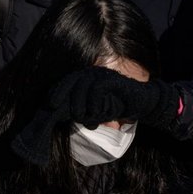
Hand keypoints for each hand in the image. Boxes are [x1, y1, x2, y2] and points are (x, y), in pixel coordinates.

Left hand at [11, 67, 177, 165]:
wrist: (143, 102)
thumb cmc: (118, 106)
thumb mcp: (98, 108)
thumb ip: (84, 109)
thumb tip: (68, 117)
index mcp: (86, 78)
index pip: (66, 81)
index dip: (57, 91)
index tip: (50, 104)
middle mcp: (92, 73)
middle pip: (71, 82)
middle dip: (65, 97)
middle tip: (68, 113)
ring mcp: (102, 74)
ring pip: (82, 87)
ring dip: (83, 106)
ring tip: (89, 120)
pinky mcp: (113, 79)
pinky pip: (97, 89)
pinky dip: (95, 103)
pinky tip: (97, 114)